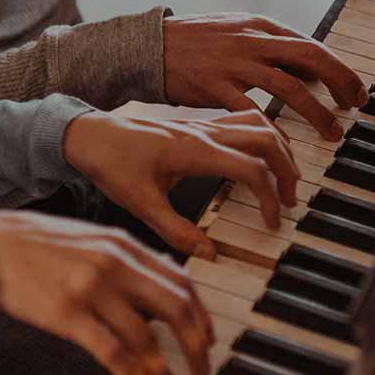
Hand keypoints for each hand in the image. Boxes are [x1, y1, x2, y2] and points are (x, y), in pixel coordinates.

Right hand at [0, 210, 212, 374]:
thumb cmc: (35, 245)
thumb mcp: (88, 240)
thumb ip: (124, 260)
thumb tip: (160, 290)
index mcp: (121, 243)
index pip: (180, 280)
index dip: (201, 314)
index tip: (208, 338)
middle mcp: (113, 263)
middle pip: (176, 307)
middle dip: (198, 344)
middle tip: (204, 369)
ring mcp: (91, 289)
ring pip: (148, 338)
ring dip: (170, 372)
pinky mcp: (68, 314)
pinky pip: (115, 353)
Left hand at [62, 108, 299, 258]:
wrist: (87, 135)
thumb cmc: (110, 164)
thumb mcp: (140, 204)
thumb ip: (177, 231)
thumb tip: (211, 254)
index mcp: (192, 150)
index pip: (250, 167)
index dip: (269, 197)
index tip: (271, 222)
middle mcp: (203, 131)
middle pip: (267, 138)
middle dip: (287, 170)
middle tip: (288, 202)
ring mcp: (201, 124)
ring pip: (259, 123)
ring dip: (281, 149)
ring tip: (285, 180)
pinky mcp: (197, 124)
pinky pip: (243, 120)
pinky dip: (264, 135)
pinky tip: (264, 157)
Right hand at [163, 12, 369, 140]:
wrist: (147, 47)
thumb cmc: (191, 42)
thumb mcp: (233, 30)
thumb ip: (268, 45)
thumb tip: (305, 68)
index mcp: (257, 26)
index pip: (311, 44)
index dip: (339, 68)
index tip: (354, 90)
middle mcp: (250, 41)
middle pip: (310, 59)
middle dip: (340, 83)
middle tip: (355, 105)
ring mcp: (232, 63)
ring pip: (289, 87)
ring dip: (316, 112)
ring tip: (331, 132)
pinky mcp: (213, 86)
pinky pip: (252, 109)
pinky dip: (272, 128)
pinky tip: (284, 144)